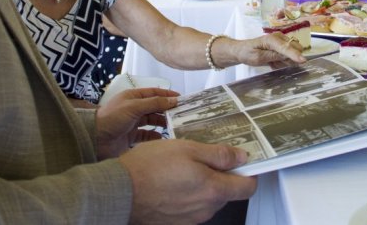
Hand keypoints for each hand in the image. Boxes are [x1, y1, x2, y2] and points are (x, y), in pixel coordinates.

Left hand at [95, 87, 178, 158]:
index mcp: (133, 97)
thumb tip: (173, 100)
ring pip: (152, 121)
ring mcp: (133, 123)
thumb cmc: (112, 118)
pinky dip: (155, 137)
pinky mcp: (131, 137)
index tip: (181, 99)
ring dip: (162, 123)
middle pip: (154, 107)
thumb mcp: (134, 107)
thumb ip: (154, 103)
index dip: (167, 95)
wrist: (95, 139)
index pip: (154, 93)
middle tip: (182, 115)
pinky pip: (147, 136)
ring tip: (175, 126)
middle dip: (167, 110)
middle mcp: (134, 109)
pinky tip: (163, 138)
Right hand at [120, 139, 256, 224]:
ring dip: (203, 184)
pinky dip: (188, 195)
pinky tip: (172, 181)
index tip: (241, 160)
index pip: (247, 188)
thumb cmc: (150, 167)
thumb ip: (218, 155)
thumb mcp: (188, 148)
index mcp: (213, 190)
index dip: (248, 172)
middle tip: (204, 156)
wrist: (119, 191)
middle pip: (227, 193)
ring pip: (208, 200)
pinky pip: (192, 207)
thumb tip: (241, 157)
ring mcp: (191, 219)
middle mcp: (206, 209)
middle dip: (222, 175)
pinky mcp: (176, 222)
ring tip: (183, 166)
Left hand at [233, 32, 306, 68]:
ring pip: (293, 53)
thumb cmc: (248, 54)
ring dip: (285, 61)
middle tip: (275, 64)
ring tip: (272, 62)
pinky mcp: (282, 45)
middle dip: (290, 59)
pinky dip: (282, 60)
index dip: (295, 55)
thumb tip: (286, 57)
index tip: (303, 61)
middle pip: (295, 48)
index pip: (286, 48)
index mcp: (272, 39)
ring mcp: (282, 40)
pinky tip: (273, 61)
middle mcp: (279, 37)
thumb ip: (273, 56)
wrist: (242, 51)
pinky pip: (289, 55)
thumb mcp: (258, 58)